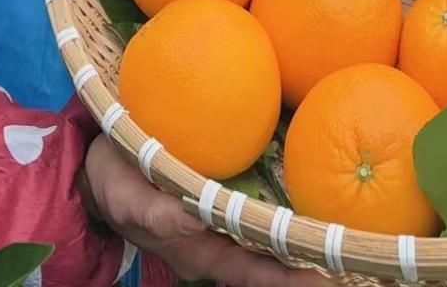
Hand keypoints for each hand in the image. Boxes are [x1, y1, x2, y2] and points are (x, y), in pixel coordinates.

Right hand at [81, 134, 325, 286]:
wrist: (98, 171)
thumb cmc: (113, 181)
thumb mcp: (124, 194)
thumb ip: (151, 210)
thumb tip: (189, 220)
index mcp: (195, 251)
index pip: (251, 272)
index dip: (286, 278)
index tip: (323, 277)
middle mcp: (213, 247)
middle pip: (267, 265)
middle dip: (304, 266)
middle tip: (348, 259)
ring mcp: (217, 229)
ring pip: (265, 244)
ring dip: (297, 245)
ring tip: (339, 236)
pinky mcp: (217, 207)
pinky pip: (254, 218)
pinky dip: (279, 219)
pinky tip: (302, 201)